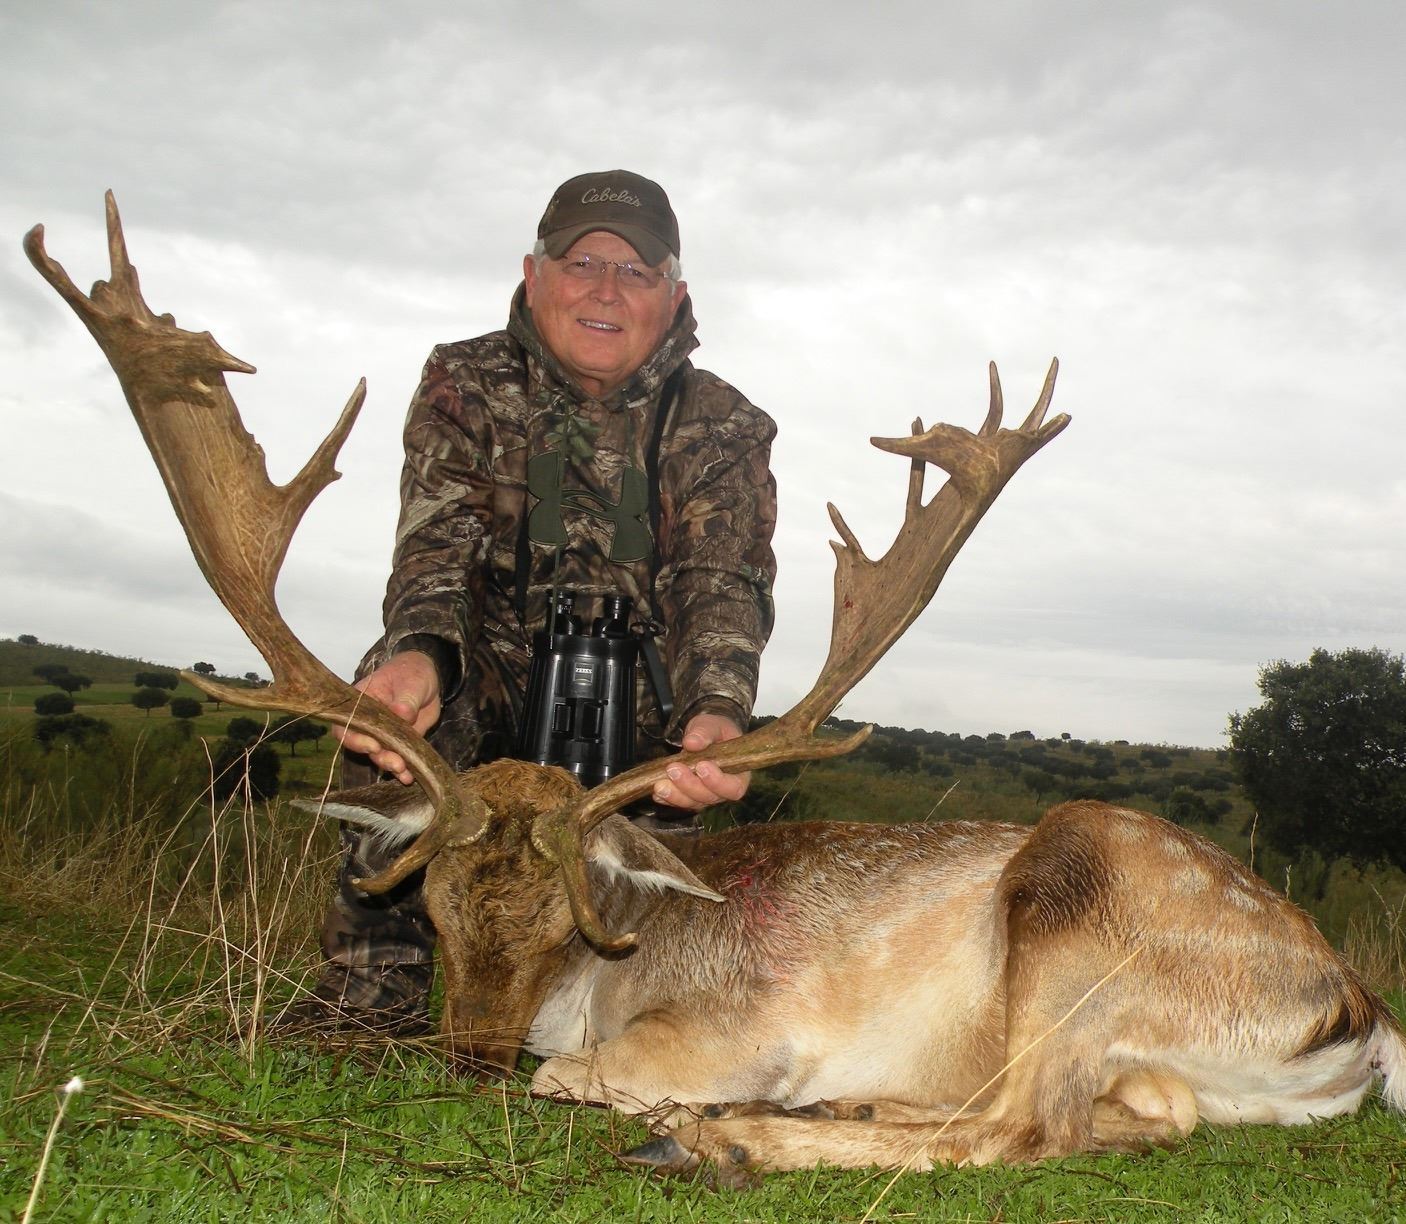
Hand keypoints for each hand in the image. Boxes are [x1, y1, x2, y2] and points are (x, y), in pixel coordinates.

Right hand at [332, 651, 440, 784]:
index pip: (346, 724)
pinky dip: (403, 770)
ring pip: (380, 755)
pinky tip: (409, 777)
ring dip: (391, 765)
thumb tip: (401, 714)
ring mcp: (384, 734)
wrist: (430, 678)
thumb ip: (405, 700)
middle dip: (378, 756)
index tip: (374, 745)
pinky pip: (398, 758)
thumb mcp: (411, 682)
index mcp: (362, 702)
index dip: (354, 739)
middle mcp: (368, 722)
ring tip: (404, 771)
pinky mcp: (399, 743)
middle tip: (395, 763)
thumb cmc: (412, 673)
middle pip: (363, 744)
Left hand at [650, 713, 749, 811]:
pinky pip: (680, 802)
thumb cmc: (716, 730)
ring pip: (693, 803)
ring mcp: (707, 795)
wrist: (706, 734)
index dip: (717, 781)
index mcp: (739, 773)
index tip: (701, 766)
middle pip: (710, 797)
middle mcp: (724, 789)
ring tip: (659, 784)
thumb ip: (704, 732)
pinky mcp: (691, 796)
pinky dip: (668, 799)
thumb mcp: (712, 725)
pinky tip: (656, 792)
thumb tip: (692, 743)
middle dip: (690, 785)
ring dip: (675, 795)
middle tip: (673, 769)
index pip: (733, 787)